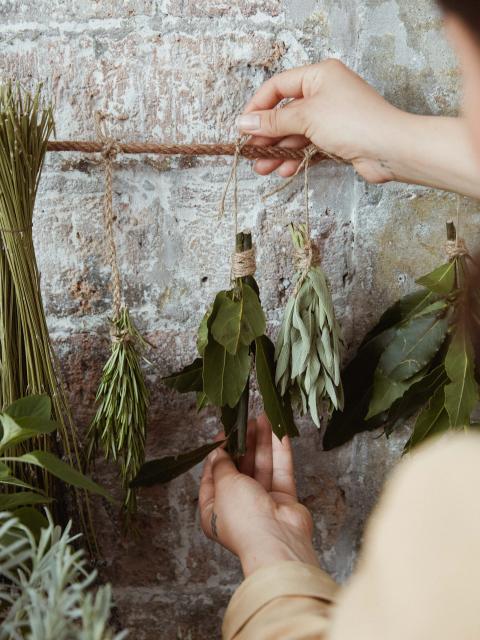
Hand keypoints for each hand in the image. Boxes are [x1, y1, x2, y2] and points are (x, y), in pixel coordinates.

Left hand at [199, 414, 318, 576]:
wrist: (277, 540)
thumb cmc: (243, 517)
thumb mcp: (224, 485)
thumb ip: (222, 465)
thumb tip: (218, 452)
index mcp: (214, 509)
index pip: (213, 475)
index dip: (219, 452)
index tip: (225, 433)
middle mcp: (237, 506)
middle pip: (240, 468)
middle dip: (244, 443)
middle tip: (248, 421)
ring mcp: (262, 503)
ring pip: (261, 466)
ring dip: (262, 442)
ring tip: (264, 418)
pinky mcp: (283, 499)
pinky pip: (280, 470)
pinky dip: (280, 451)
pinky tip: (280, 431)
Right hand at [237, 59, 401, 182]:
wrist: (390, 149)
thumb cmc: (353, 122)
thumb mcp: (306, 116)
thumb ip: (273, 121)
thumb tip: (244, 123)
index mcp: (319, 75)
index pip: (278, 87)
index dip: (258, 106)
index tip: (243, 127)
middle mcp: (325, 93)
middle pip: (286, 112)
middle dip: (267, 134)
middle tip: (250, 152)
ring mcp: (331, 117)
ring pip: (296, 133)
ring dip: (278, 150)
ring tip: (262, 168)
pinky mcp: (337, 139)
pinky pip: (308, 146)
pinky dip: (295, 158)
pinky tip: (283, 170)